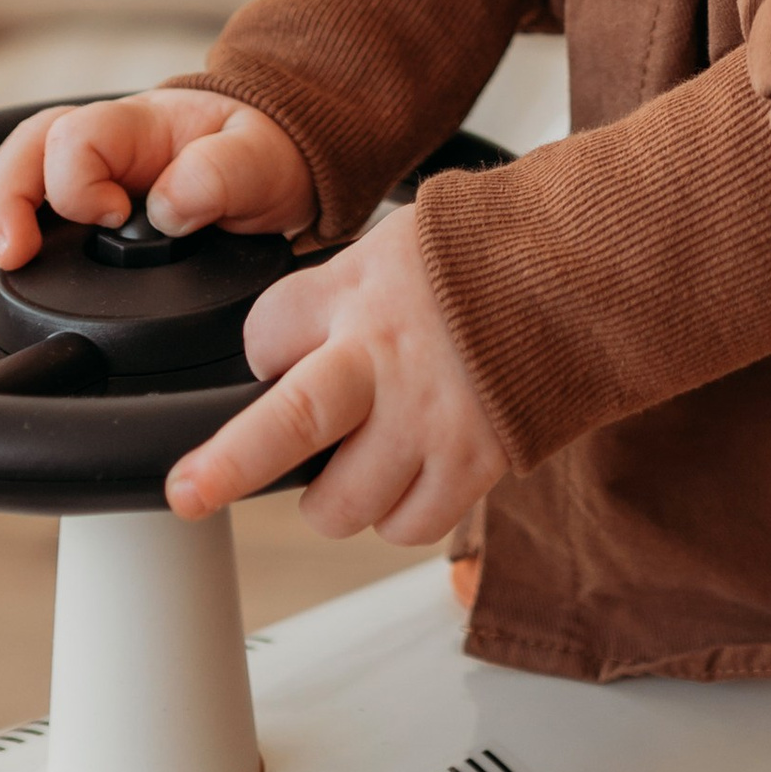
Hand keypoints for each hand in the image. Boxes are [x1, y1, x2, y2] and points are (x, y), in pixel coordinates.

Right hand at [0, 92, 311, 271]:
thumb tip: (168, 208)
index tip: (114, 217)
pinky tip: (26, 261)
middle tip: (12, 251)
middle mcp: (109, 140)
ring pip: (23, 169)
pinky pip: (42, 205)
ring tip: (9, 256)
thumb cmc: (268, 155)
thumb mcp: (263, 162)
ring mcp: (97, 169)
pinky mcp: (96, 204)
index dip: (80, 184)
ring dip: (3, 210)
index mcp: (144, 124)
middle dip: (6, 196)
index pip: (76, 136)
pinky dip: (24, 228)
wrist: (284, 162)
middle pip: (29, 145)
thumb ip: (220, 176)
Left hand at [164, 205, 507, 543]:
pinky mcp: (473, 462)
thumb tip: (279, 352)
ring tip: (356, 465)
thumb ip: (334, 299)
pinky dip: (398, 514)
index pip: (264, 336)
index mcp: (357, 291)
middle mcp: (385, 357)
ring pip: (339, 504)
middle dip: (226, 466)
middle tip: (187, 493)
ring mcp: (429, 417)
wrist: (583, 270)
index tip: (278, 357)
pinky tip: (409, 477)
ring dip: (333, 499)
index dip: (265, 352)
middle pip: (289, 424)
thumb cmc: (483, 257)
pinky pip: (406, 526)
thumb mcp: (391, 246)